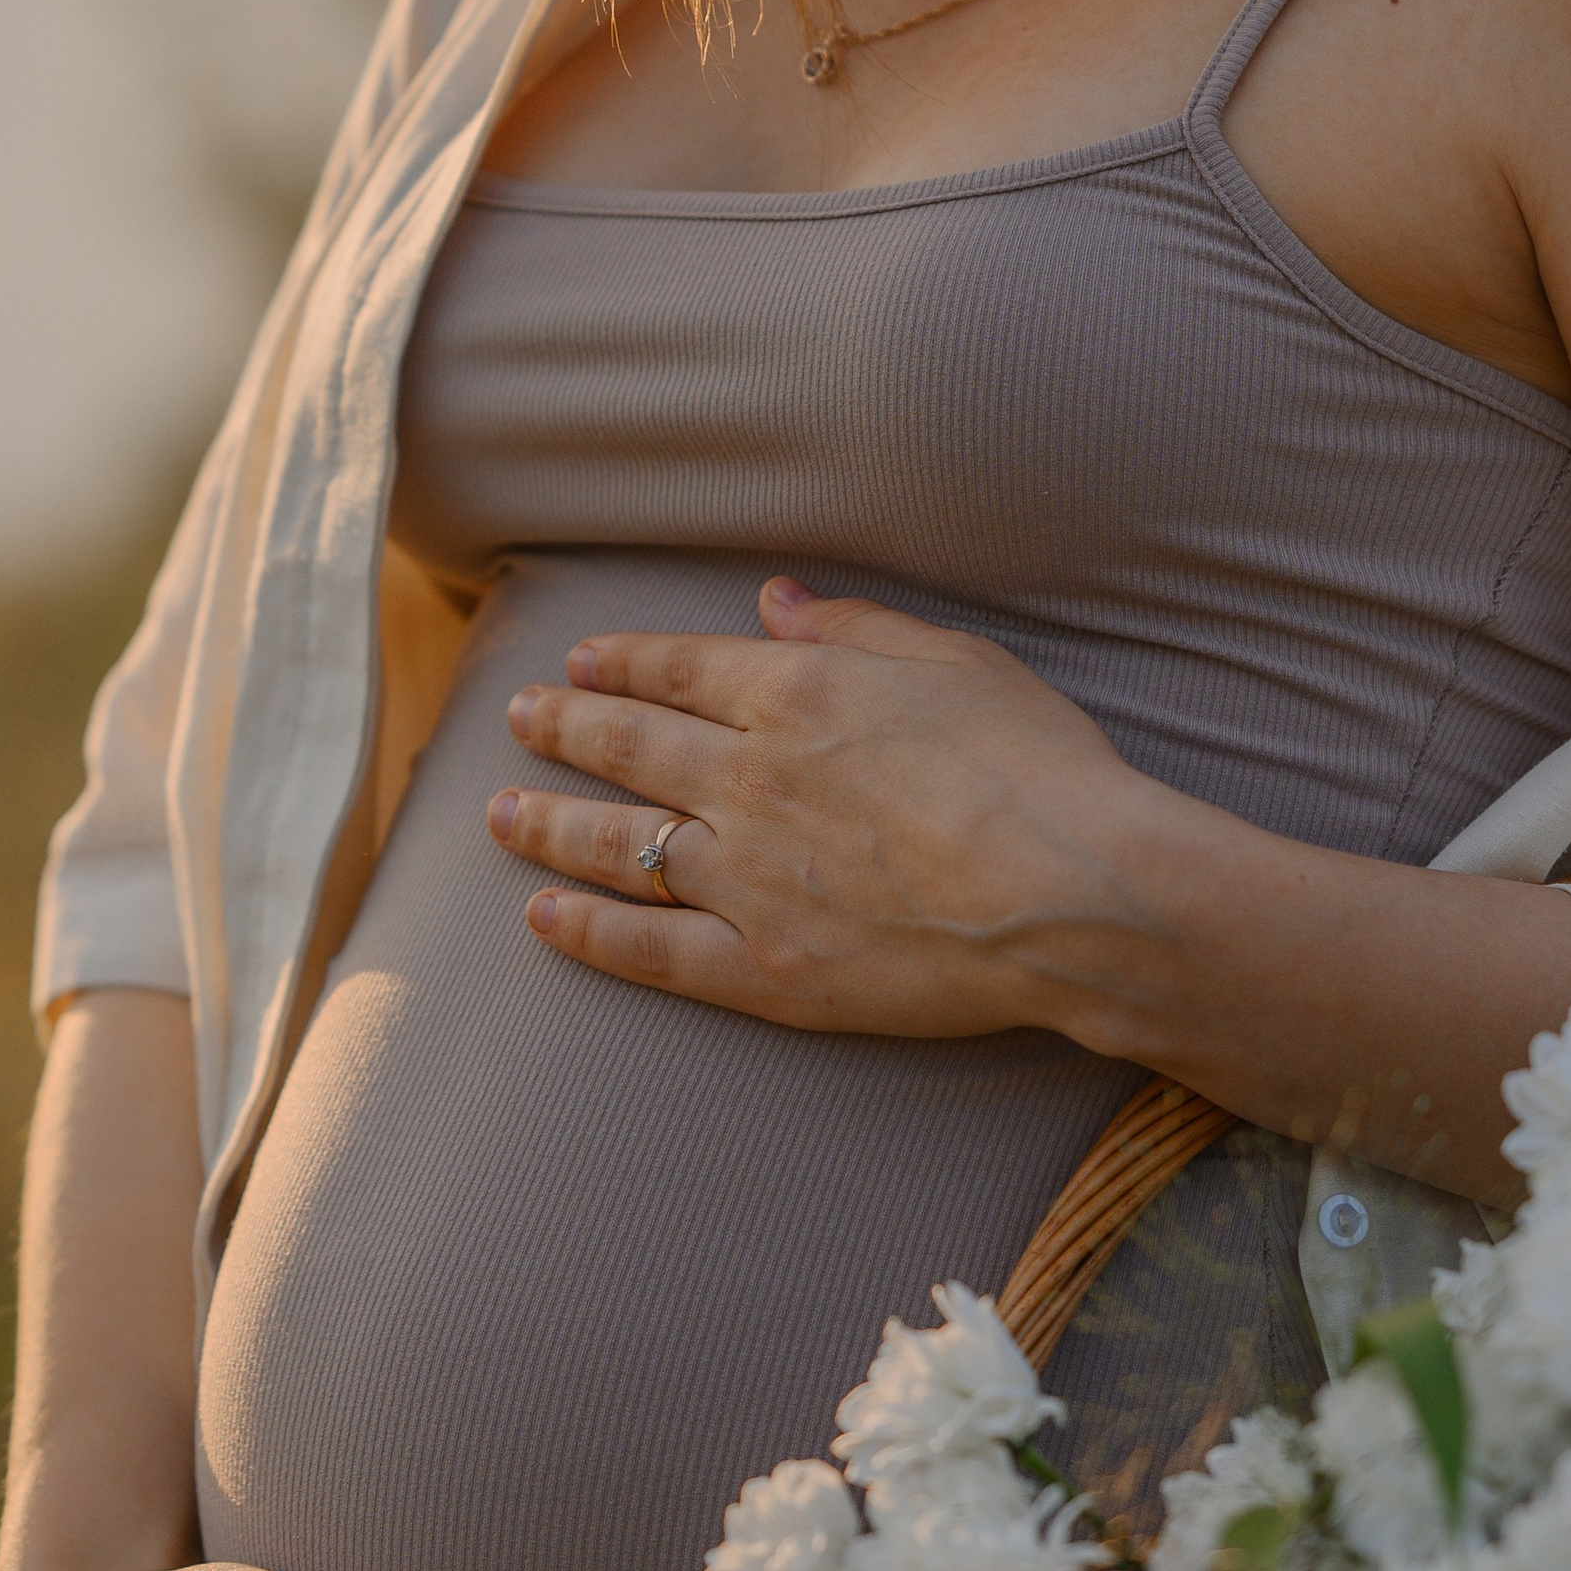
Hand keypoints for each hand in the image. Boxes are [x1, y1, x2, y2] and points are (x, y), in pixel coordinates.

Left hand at [487, 577, 1186, 1045]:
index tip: (576, 662)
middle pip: (627, 748)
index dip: (619, 663)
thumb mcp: (955, 660)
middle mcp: (749, 779)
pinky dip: (586, 931)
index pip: (677, 671)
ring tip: (500, 812)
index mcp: (795, 694)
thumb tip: (775, 599)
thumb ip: (854, 627)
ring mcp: (747, 878)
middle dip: (561, 730)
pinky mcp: (764, 970)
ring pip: (618, 844)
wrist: (1070, 892)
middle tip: (515, 720)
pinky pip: (650, 950)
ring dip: (549, 824)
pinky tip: (542, 917)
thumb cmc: (1036, 766)